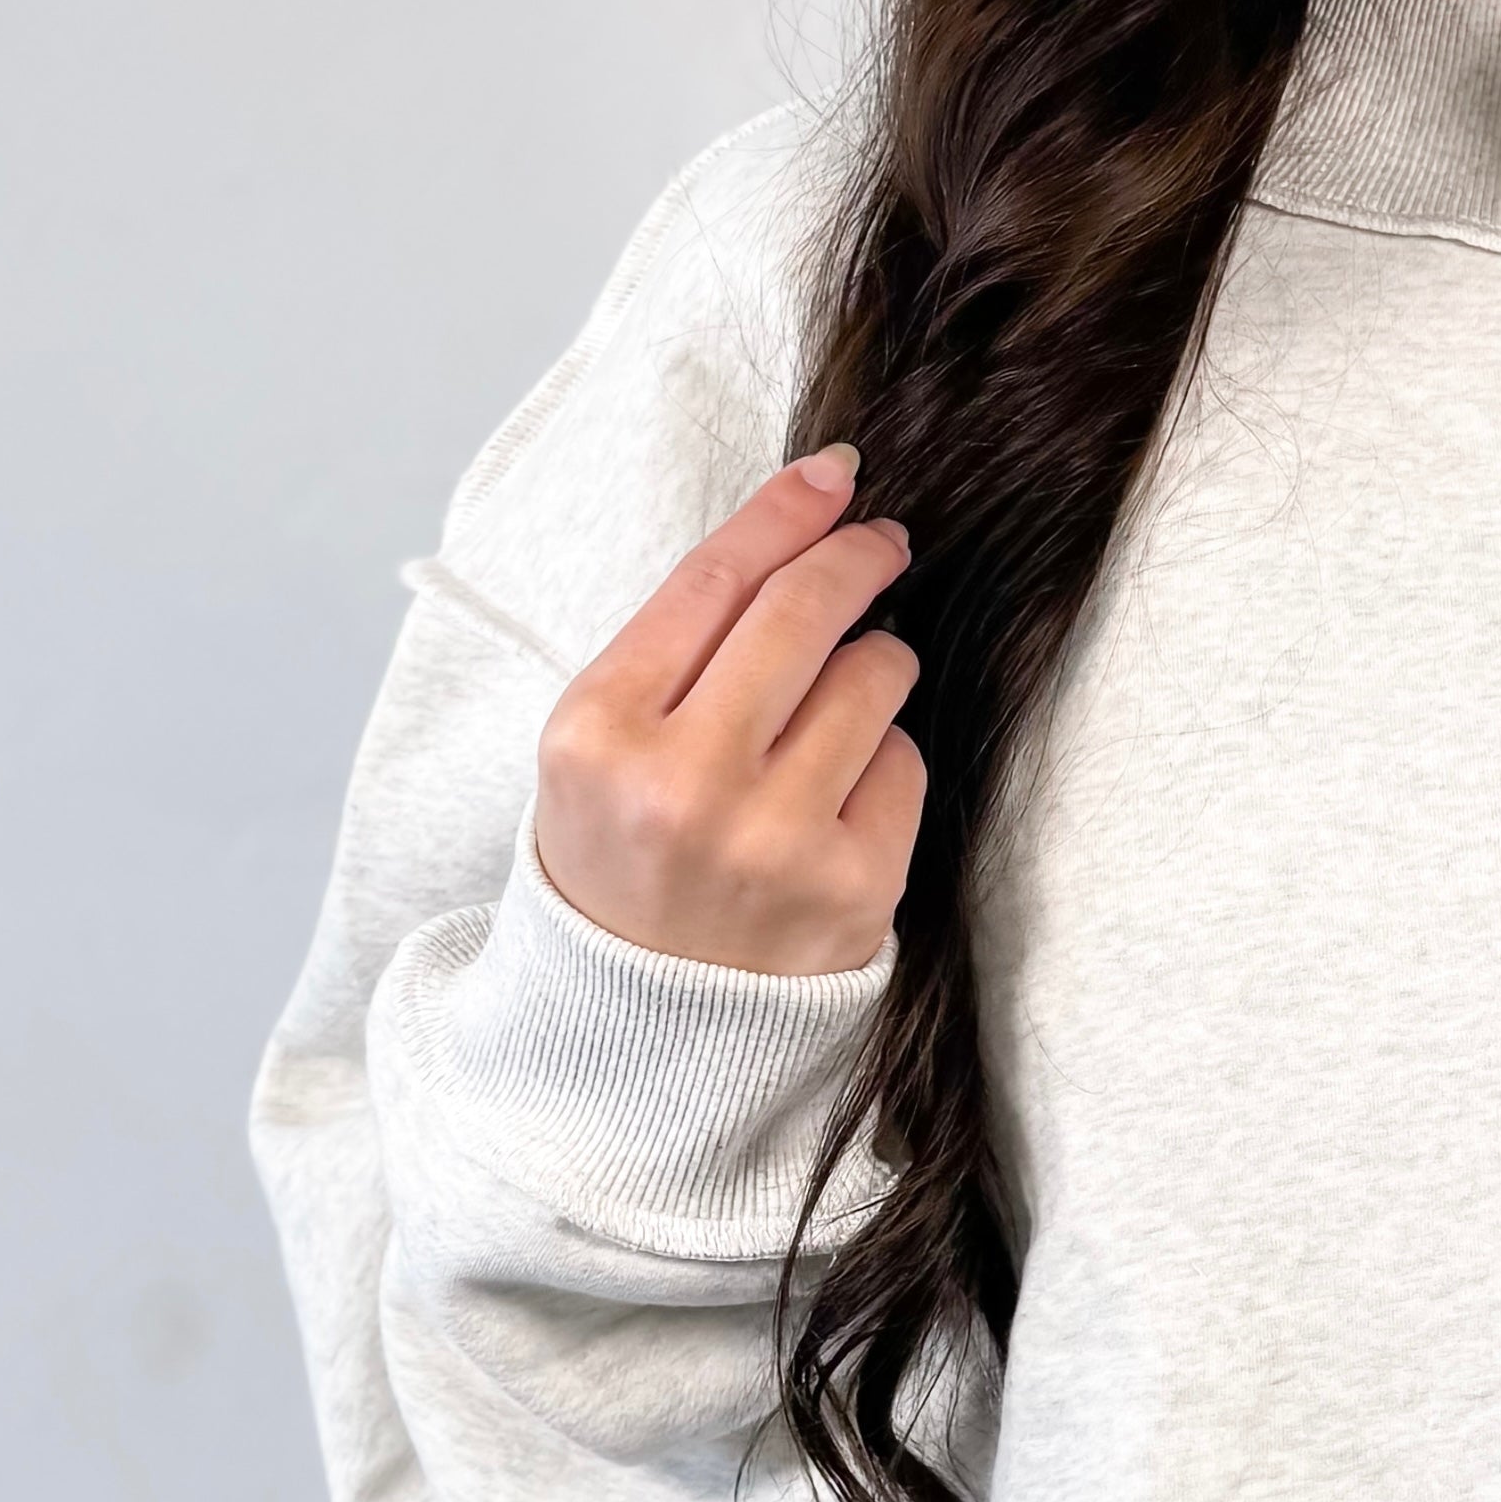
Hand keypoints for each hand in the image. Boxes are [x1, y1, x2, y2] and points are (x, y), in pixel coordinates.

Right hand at [532, 446, 923, 974]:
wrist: (638, 1025)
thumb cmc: (622, 859)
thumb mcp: (600, 745)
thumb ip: (681, 644)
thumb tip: (805, 525)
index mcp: (599, 733)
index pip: (714, 580)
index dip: (786, 511)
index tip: (834, 476)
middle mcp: (684, 785)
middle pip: (804, 612)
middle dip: (857, 555)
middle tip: (881, 542)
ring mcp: (773, 842)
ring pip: (870, 680)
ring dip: (871, 667)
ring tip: (834, 706)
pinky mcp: (850, 890)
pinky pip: (901, 765)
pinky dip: (880, 764)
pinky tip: (834, 801)